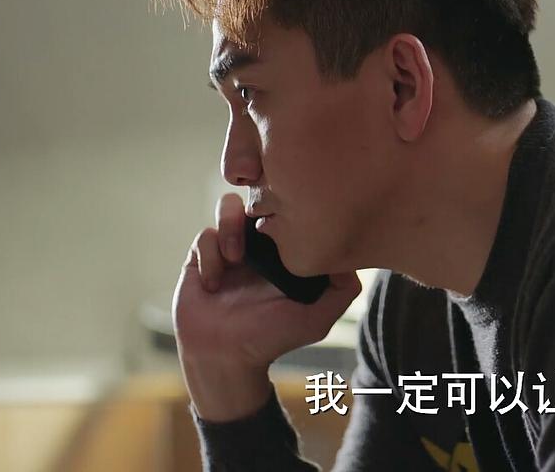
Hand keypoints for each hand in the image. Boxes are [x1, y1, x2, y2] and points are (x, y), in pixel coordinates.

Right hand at [172, 192, 361, 419]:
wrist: (227, 358)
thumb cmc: (274, 338)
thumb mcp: (319, 317)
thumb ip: (343, 289)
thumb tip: (352, 256)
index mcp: (287, 250)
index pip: (291, 209)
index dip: (291, 205)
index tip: (292, 221)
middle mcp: (260, 243)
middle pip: (260, 197)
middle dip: (259, 206)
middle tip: (262, 230)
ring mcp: (230, 247)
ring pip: (228, 206)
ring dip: (231, 227)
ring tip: (236, 259)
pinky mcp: (202, 257)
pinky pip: (205, 236)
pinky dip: (210, 256)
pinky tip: (215, 284)